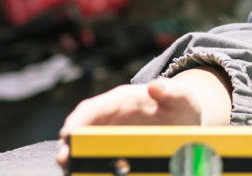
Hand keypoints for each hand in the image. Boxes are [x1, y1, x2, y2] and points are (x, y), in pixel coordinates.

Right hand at [56, 78, 203, 166]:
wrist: (186, 120)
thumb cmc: (180, 105)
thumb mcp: (182, 97)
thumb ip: (172, 92)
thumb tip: (155, 86)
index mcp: (121, 101)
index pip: (91, 108)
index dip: (77, 120)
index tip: (67, 134)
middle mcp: (110, 119)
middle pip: (82, 131)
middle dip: (70, 145)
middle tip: (65, 161)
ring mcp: (112, 137)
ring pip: (88, 149)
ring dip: (80, 161)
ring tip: (76, 173)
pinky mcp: (118, 152)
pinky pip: (103, 161)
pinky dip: (98, 169)